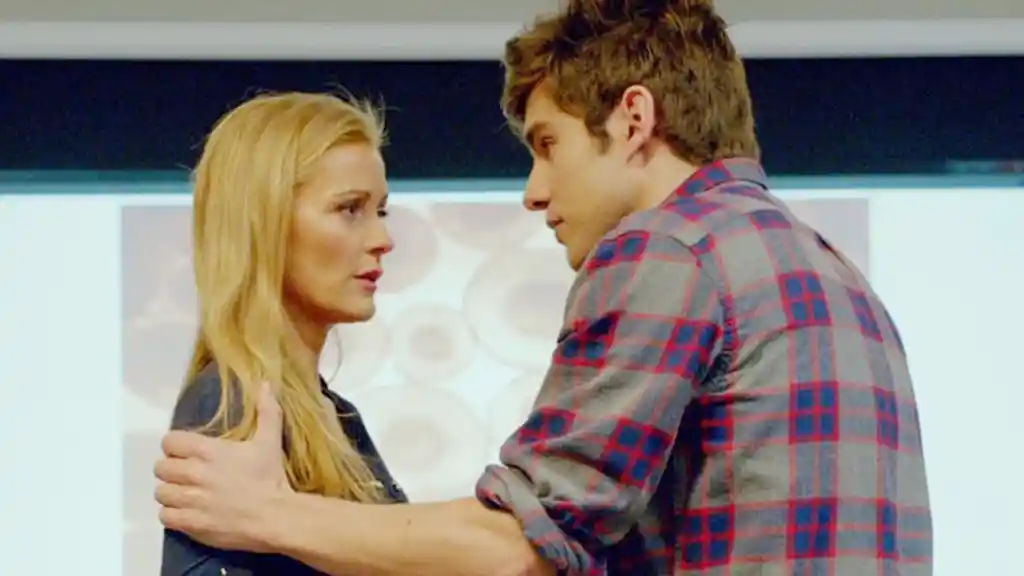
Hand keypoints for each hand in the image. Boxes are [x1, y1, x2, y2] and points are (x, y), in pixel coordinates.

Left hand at [154, 382, 290, 552]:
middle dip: (172, 470)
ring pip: (161, 492)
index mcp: (208, 451)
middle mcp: (193, 473)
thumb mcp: (269, 441)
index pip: (170, 441)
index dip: (176, 446)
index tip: (186, 453)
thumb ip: (266, 411)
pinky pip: (164, 516)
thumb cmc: (270, 478)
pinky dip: (172, 514)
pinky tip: (186, 512)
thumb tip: (265, 383)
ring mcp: (189, 500)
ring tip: (185, 494)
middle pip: (161, 467)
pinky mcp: (189, 523)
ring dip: (171, 492)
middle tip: (187, 474)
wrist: (274, 517)